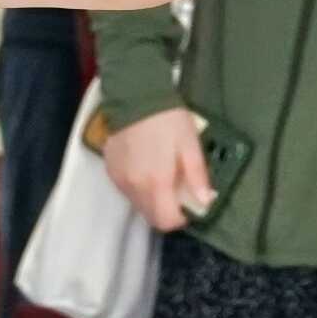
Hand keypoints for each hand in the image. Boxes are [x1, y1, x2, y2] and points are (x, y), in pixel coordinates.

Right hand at [101, 106, 215, 234]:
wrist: (136, 96)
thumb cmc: (168, 119)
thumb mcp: (191, 145)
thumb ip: (198, 177)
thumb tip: (205, 202)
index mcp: (156, 183)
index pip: (165, 221)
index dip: (180, 218)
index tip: (189, 204)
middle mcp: (134, 187)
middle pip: (151, 217)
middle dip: (167, 210)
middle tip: (179, 190)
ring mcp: (119, 180)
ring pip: (138, 204)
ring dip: (153, 199)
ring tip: (163, 175)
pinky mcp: (111, 170)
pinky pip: (127, 190)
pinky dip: (139, 187)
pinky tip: (147, 167)